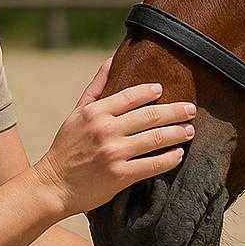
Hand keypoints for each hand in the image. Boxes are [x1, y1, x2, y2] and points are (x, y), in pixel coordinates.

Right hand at [30, 56, 197, 217]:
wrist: (53, 186)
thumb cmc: (66, 148)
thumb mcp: (76, 114)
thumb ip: (96, 88)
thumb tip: (112, 59)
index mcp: (94, 113)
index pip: (130, 96)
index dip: (150, 91)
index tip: (164, 89)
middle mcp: (105, 130)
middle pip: (150, 116)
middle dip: (175, 112)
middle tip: (190, 110)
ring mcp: (114, 153)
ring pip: (156, 139)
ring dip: (177, 133)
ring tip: (190, 131)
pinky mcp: (120, 175)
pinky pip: (153, 164)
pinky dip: (170, 158)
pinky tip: (178, 154)